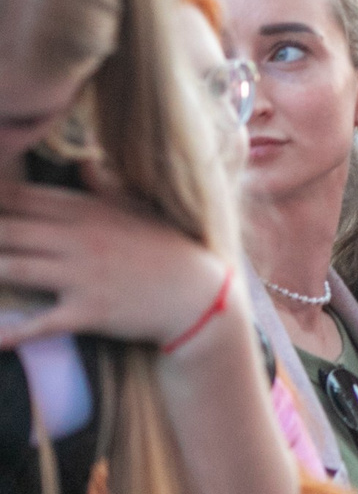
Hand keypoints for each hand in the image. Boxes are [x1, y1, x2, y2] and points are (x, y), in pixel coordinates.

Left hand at [0, 167, 229, 349]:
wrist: (202, 297)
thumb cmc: (168, 250)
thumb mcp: (140, 210)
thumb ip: (105, 186)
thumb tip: (83, 161)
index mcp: (85, 211)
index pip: (18, 197)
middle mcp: (78, 239)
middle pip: (6, 230)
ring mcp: (82, 275)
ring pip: (14, 268)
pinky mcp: (89, 311)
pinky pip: (42, 321)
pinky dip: (12, 332)